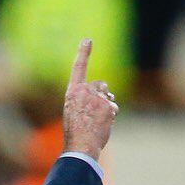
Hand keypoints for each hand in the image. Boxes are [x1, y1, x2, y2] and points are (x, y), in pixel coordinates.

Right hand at [62, 39, 118, 160]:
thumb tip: (110, 98)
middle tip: (96, 111)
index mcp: (72, 92)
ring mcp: (97, 99)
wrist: (81, 145)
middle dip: (102, 94)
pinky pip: (113, 109)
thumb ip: (86, 100)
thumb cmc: (75, 132)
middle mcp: (84, 92)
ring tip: (96, 122)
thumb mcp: (73, 112)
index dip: (83, 53)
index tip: (87, 40)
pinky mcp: (107, 107)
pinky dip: (110, 117)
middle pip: (101, 85)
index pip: (78, 68)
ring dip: (106, 107)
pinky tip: (102, 126)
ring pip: (108, 98)